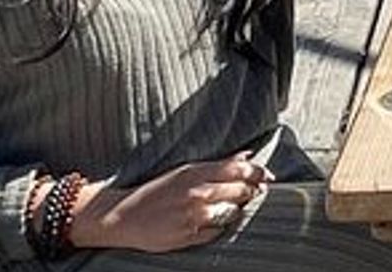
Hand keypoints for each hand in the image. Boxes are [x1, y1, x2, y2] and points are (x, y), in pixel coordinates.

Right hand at [69, 153, 270, 252]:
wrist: (123, 216)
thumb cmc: (155, 191)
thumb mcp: (184, 171)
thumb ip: (218, 164)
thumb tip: (247, 155)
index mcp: (195, 172)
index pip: (238, 169)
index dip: (258, 172)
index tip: (268, 176)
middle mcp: (197, 192)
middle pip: (240, 190)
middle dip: (251, 192)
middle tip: (253, 192)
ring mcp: (194, 216)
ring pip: (233, 212)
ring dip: (236, 210)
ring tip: (228, 207)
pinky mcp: (189, 236)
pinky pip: (218, 232)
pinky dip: (219, 227)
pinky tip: (211, 223)